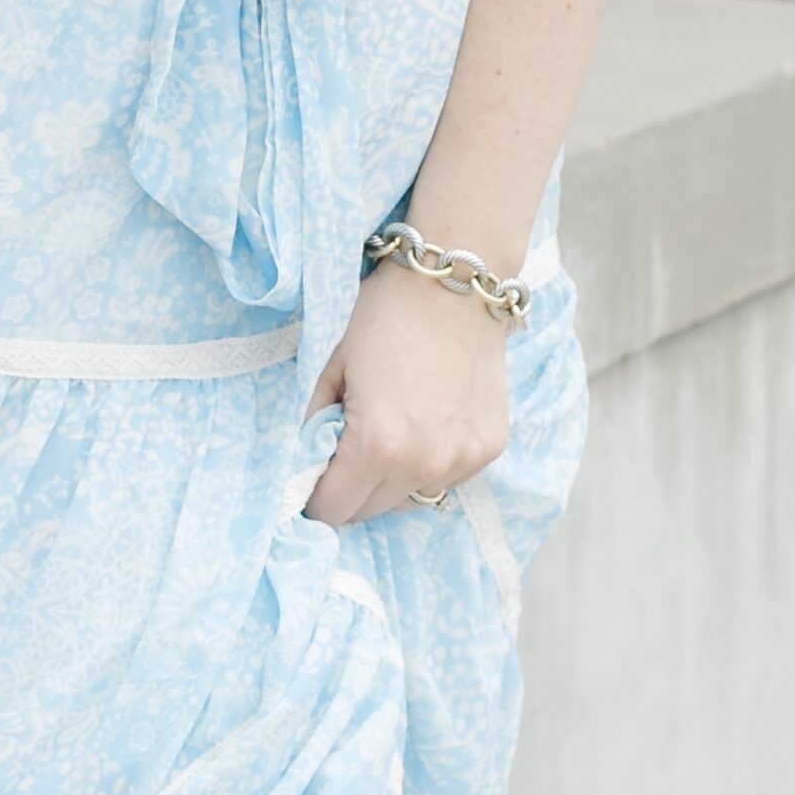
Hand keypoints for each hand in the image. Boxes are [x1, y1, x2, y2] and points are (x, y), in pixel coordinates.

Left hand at [302, 258, 511, 526]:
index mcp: (378, 445)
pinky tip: (423, 427)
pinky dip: (427, 465)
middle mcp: (425, 464)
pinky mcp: (490, 448)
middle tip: (343, 455)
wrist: (456, 282)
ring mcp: (464, 460)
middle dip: (350, 492)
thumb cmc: (385, 317)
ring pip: (410, 498)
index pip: (336, 509)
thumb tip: (304, 464)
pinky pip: (447, 479)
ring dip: (390, 482)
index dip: (315, 499)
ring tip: (387, 437)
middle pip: (371, 512)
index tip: (310, 482)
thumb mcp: (332, 367)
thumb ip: (315, 425)